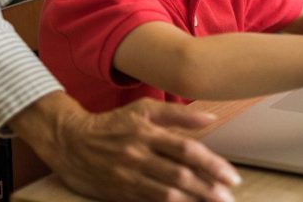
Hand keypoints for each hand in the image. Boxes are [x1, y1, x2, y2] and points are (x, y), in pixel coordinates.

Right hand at [11, 92, 240, 201]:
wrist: (71, 141)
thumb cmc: (114, 123)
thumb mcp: (144, 109)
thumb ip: (177, 114)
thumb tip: (210, 118)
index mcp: (148, 131)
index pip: (187, 150)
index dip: (211, 163)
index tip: (231, 175)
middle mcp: (139, 155)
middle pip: (180, 174)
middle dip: (208, 188)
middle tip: (229, 198)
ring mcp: (128, 176)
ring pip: (166, 194)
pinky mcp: (119, 194)